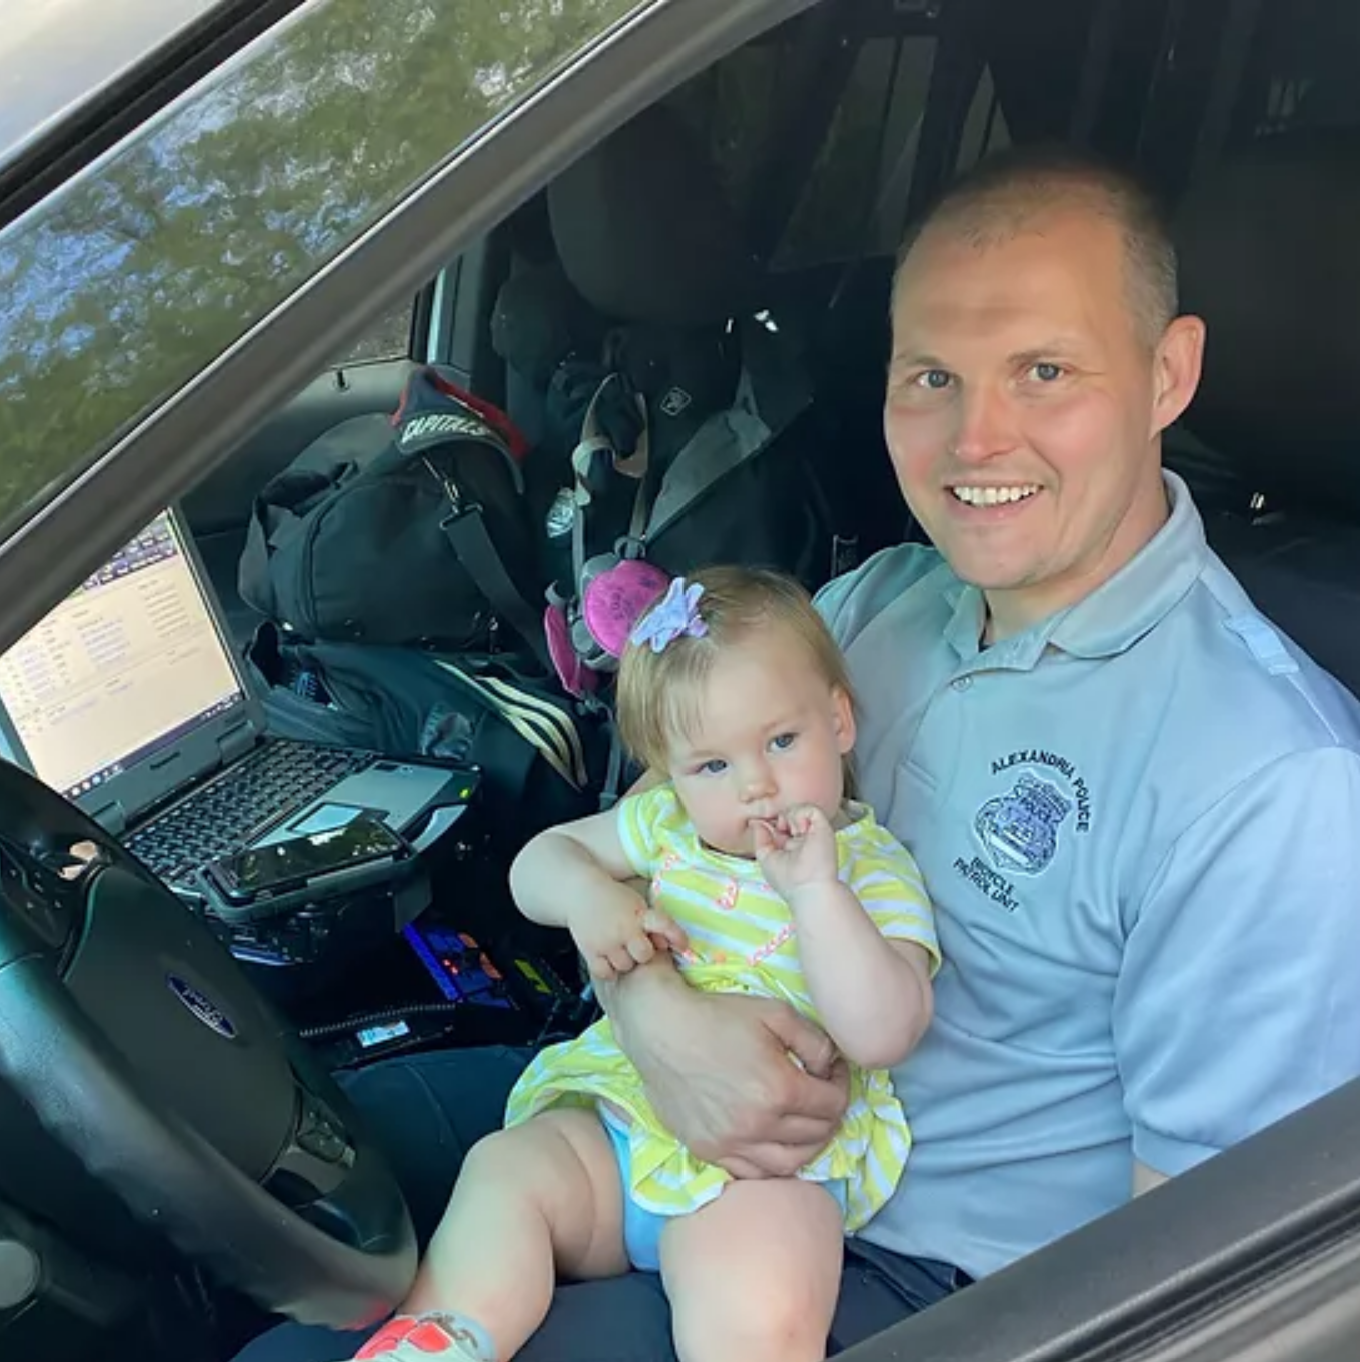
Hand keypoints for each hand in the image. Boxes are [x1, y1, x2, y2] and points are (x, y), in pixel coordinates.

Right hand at [566, 881, 686, 982]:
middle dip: (643, 953)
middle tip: (635, 946)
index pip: (664, 926)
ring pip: (625, 966)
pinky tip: (609, 960)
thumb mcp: (636, 904)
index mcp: (639, 914)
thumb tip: (666, 944)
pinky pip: (605, 972)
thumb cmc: (613, 898)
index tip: (683, 946)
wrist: (580, 892)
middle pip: (644, 955)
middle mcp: (624, 929)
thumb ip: (651, 922)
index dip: (677, 937)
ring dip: (625, 961)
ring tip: (619, 950)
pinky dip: (609, 970)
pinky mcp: (590, 951)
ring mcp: (607, 941)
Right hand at [622, 983, 849, 1177]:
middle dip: (828, 1113)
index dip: (841, 1085)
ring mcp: (731, 1143)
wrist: (659, 1028)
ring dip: (807, 1145)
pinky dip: (772, 1161)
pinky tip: (773, 1141)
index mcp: (780, 1089)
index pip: (833, 1104)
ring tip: (804, 1122)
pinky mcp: (707, 1151)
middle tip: (821, 1092)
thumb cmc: (717, 1016)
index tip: (831, 1071)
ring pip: (789, 1163)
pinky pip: (753, 1172)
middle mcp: (759, 1125)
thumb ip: (815, 1041)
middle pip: (816, 1135)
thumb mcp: (776, 1013)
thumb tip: (831, 1066)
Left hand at [753, 804, 838, 900]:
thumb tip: (756, 822)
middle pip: (789, 815)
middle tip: (780, 829)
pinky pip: (810, 809)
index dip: (772, 823)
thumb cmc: (788, 880)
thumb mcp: (765, 858)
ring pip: (799, 810)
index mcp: (791, 846)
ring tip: (793, 833)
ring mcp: (814, 832)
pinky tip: (800, 830)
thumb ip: (760, 838)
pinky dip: (800, 816)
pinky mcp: (823, 827)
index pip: (780, 825)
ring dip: (790, 818)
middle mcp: (803, 838)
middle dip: (780, 818)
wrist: (808, 887)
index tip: (765, 826)